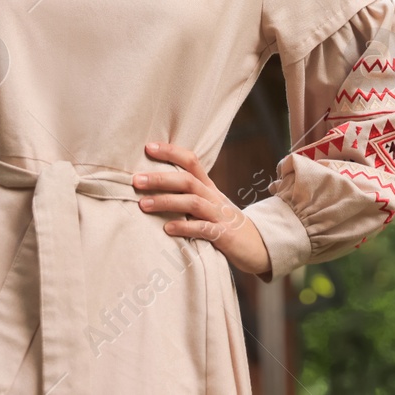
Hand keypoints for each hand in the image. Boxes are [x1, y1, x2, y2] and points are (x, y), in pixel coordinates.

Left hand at [133, 141, 269, 276]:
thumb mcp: (209, 206)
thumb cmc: (225, 225)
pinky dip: (185, 227)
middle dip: (161, 178)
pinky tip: (168, 228)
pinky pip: (203, 229)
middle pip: (188, 180)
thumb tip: (154, 187)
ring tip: (143, 205)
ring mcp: (220, 216)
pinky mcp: (224, 236)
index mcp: (209, 188)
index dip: (171, 152)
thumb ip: (188, 196)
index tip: (149, 147)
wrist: (258, 248)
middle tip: (136, 180)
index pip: (191, 161)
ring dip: (166, 202)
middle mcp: (214, 198)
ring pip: (193, 202)